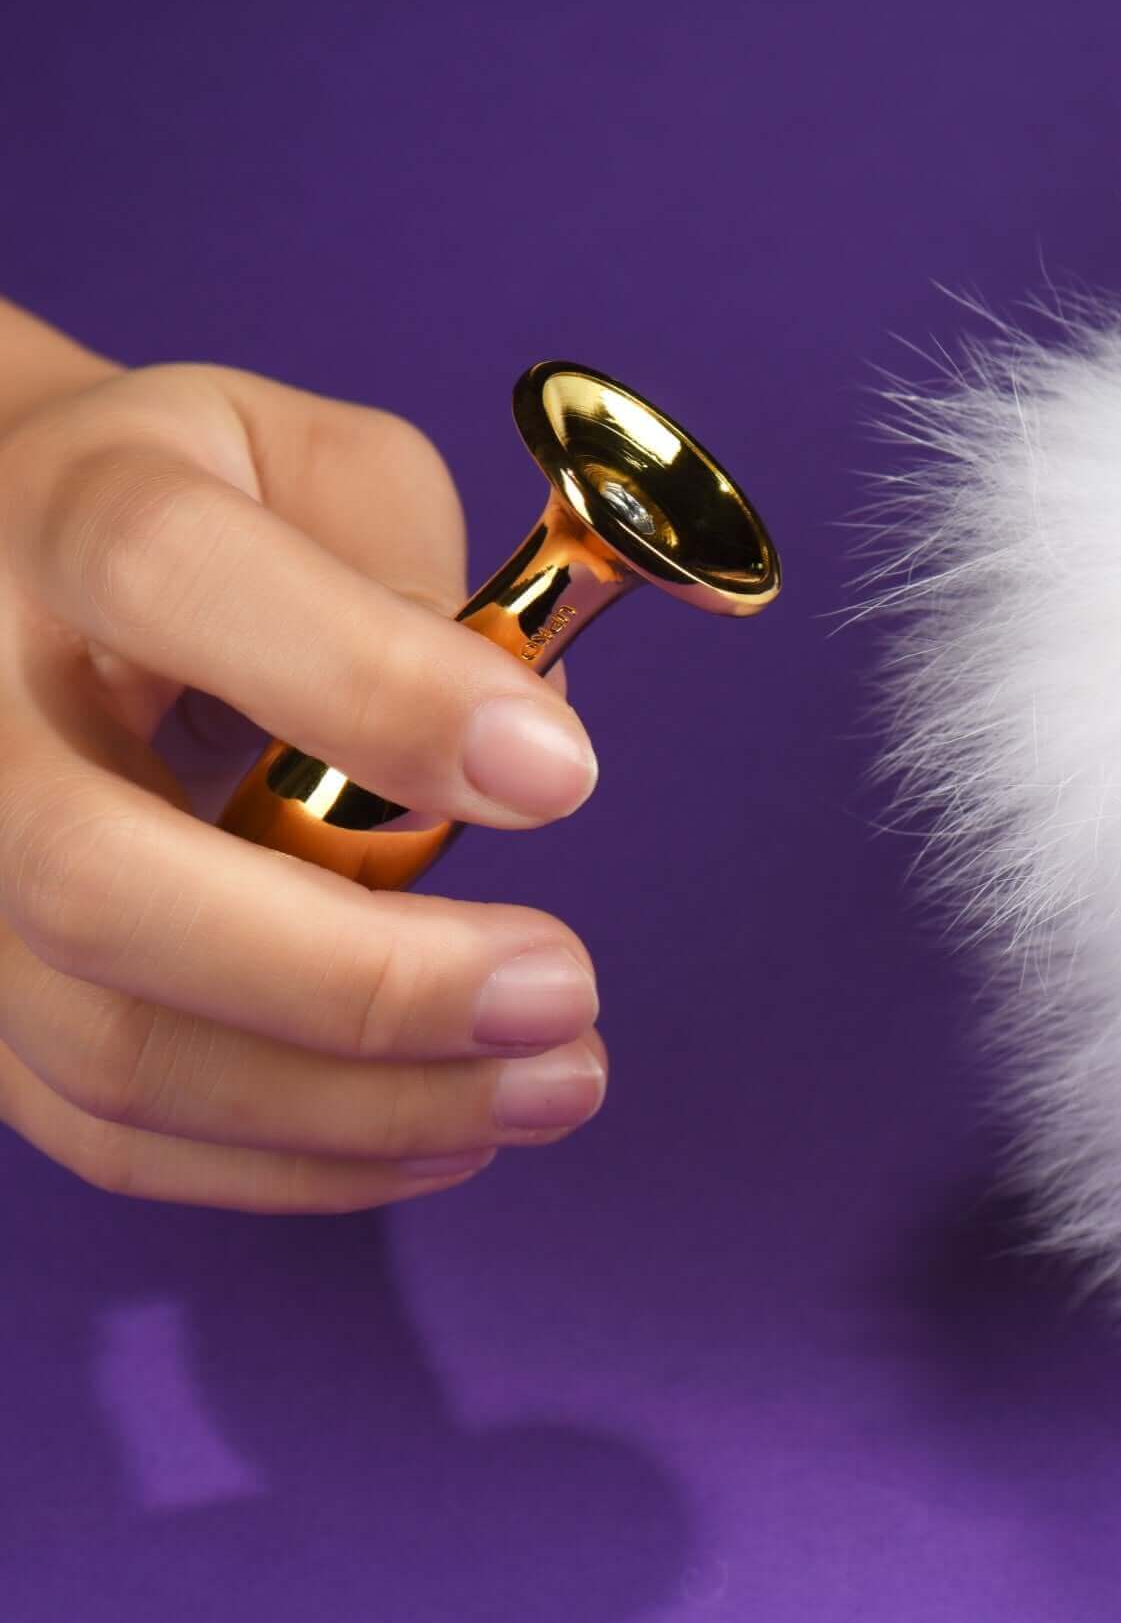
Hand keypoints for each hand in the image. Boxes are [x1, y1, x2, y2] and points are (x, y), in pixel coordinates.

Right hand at [0, 308, 606, 1210]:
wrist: (25, 566)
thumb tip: (525, 745)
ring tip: (552, 1082)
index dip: (375, 686)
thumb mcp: (319, 464)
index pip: (169, 578)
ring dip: (361, 1103)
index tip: (560, 778)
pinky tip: (448, 1129)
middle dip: (362, 976)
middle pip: (96, 880)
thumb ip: (420, 570)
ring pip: (111, 1044)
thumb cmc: (209, 510)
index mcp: (64, 509)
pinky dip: (300, 1158)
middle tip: (564, 993)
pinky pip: (114, 1128)